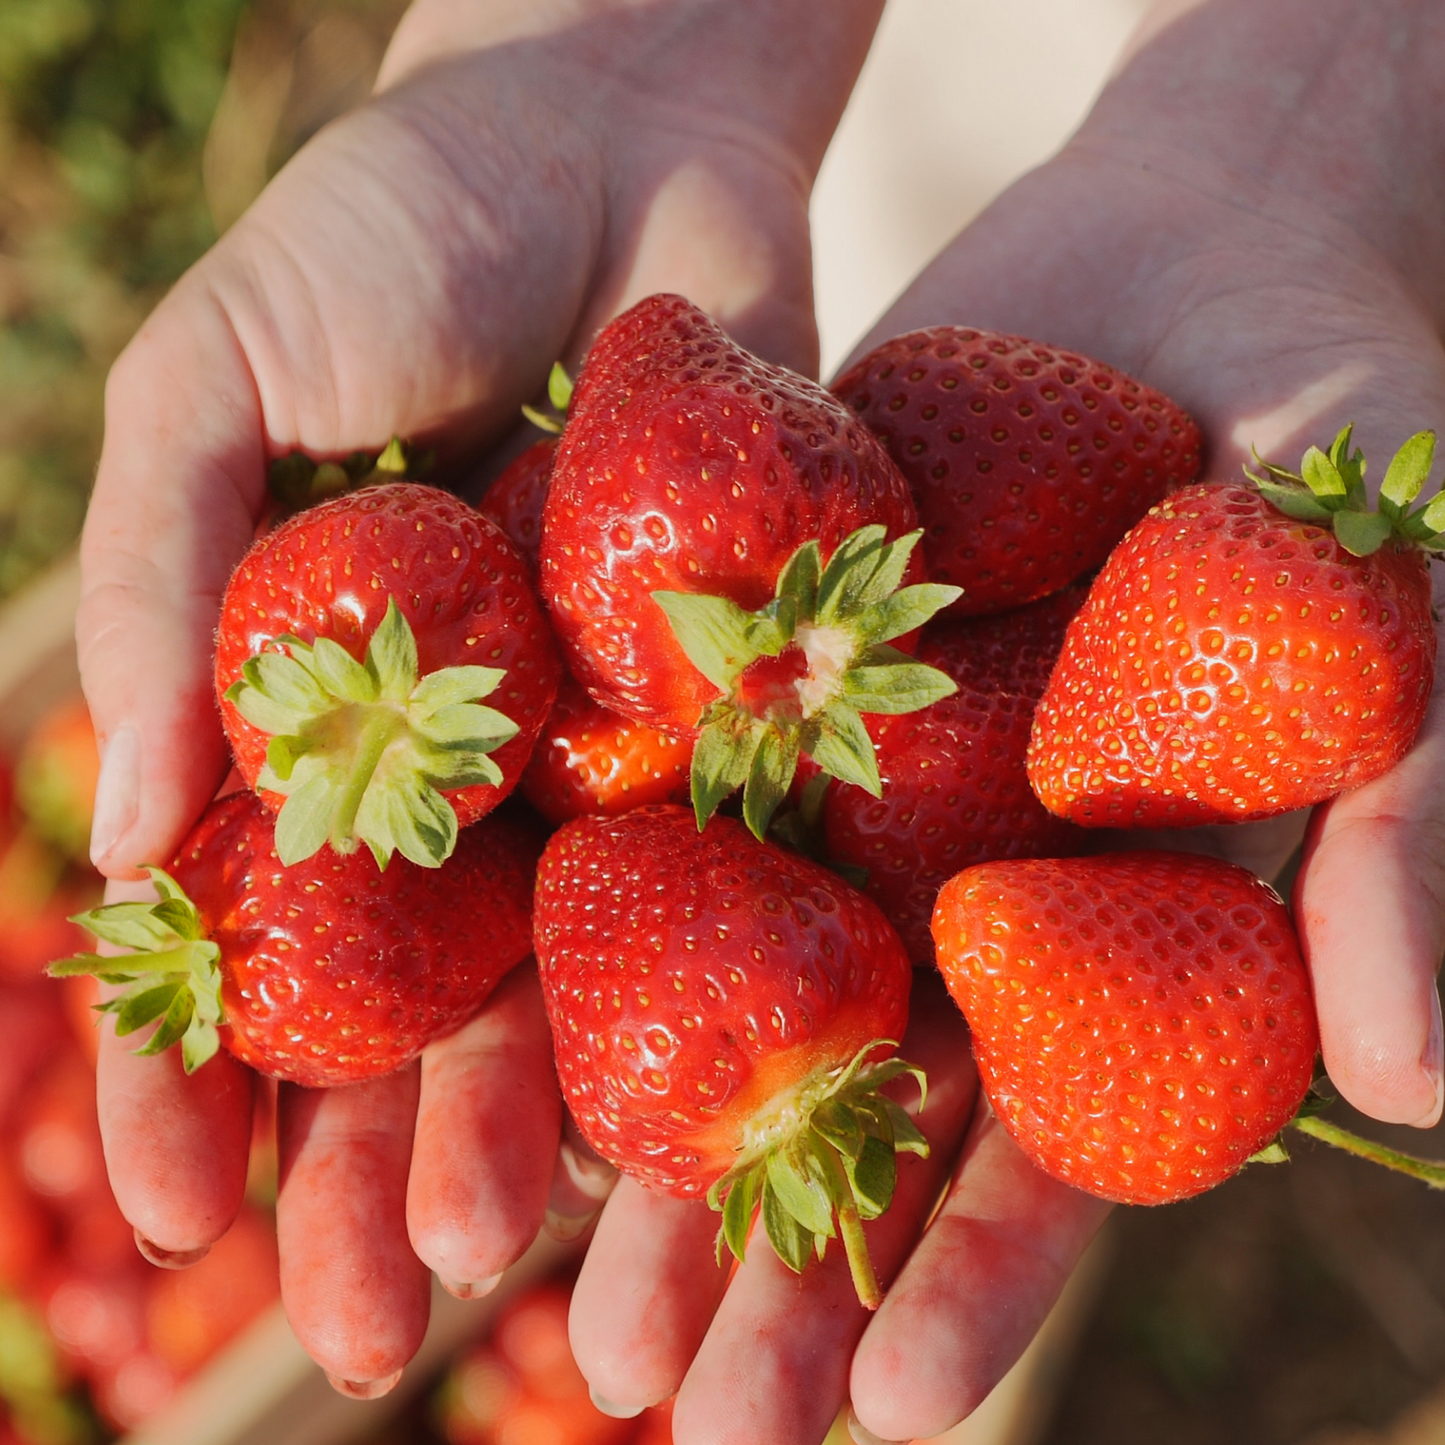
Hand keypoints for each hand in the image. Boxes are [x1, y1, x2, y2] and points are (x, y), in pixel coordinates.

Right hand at [79, 0, 880, 1390]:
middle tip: (369, 1328)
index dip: (189, 1079)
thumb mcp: (213, 383)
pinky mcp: (751, 697)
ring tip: (506, 1278)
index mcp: (314, 705)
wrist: (622, 118)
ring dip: (531, 1127)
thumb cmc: (392, 222)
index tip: (164, 1219)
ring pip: (567, 978)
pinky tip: (685, 1127)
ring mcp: (608, 742)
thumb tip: (125, 829)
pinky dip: (704, 988)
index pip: (240, 936)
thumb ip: (155, 589)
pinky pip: (726, 865)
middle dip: (374, 1161)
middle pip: (410, 1002)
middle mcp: (464, 753)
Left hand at [571, 2, 1444, 1439]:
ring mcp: (861, 777)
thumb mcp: (1409, 617)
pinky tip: (484, 1030)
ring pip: (732, 985)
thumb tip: (1416, 1084)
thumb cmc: (1345, 427)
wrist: (1196, 236)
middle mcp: (978, 874)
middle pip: (870, 1101)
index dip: (987, 1273)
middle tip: (682, 1407)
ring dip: (646, 1137)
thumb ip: (1411, 835)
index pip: (1060, 1141)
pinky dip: (578, 913)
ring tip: (544, 1287)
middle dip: (779, 1260)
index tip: (902, 1410)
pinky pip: (656, 800)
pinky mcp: (759, 668)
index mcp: (1129, 920)